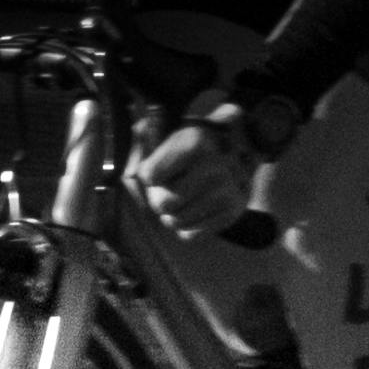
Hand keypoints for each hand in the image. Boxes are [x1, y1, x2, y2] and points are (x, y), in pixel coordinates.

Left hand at [134, 98, 262, 237]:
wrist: (240, 146)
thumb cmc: (194, 143)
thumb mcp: (167, 132)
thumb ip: (140, 146)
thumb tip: (128, 174)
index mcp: (194, 143)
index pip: (150, 176)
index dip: (150, 175)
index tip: (159, 170)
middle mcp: (213, 166)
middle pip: (162, 203)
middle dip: (159, 199)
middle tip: (170, 189)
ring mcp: (226, 190)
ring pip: (175, 222)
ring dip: (172, 214)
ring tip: (182, 199)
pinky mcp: (232, 212)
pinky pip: (191, 235)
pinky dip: (187, 227)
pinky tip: (194, 210)